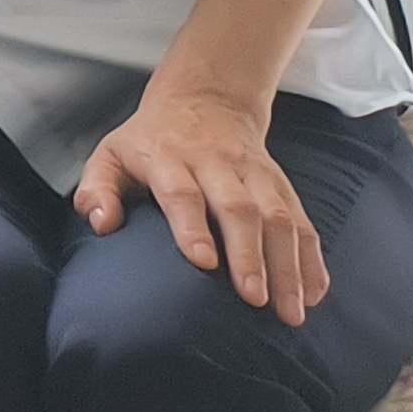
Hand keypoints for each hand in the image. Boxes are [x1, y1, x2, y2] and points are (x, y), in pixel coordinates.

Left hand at [78, 78, 328, 324]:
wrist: (205, 99)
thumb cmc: (151, 141)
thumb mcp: (112, 153)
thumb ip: (97, 188)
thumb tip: (101, 224)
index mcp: (171, 157)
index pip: (183, 193)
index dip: (193, 227)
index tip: (203, 262)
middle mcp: (218, 164)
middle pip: (239, 209)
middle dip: (250, 255)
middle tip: (255, 300)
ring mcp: (255, 174)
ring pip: (279, 217)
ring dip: (288, 266)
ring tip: (291, 312)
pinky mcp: (282, 185)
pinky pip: (303, 221)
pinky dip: (313, 259)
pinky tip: (315, 294)